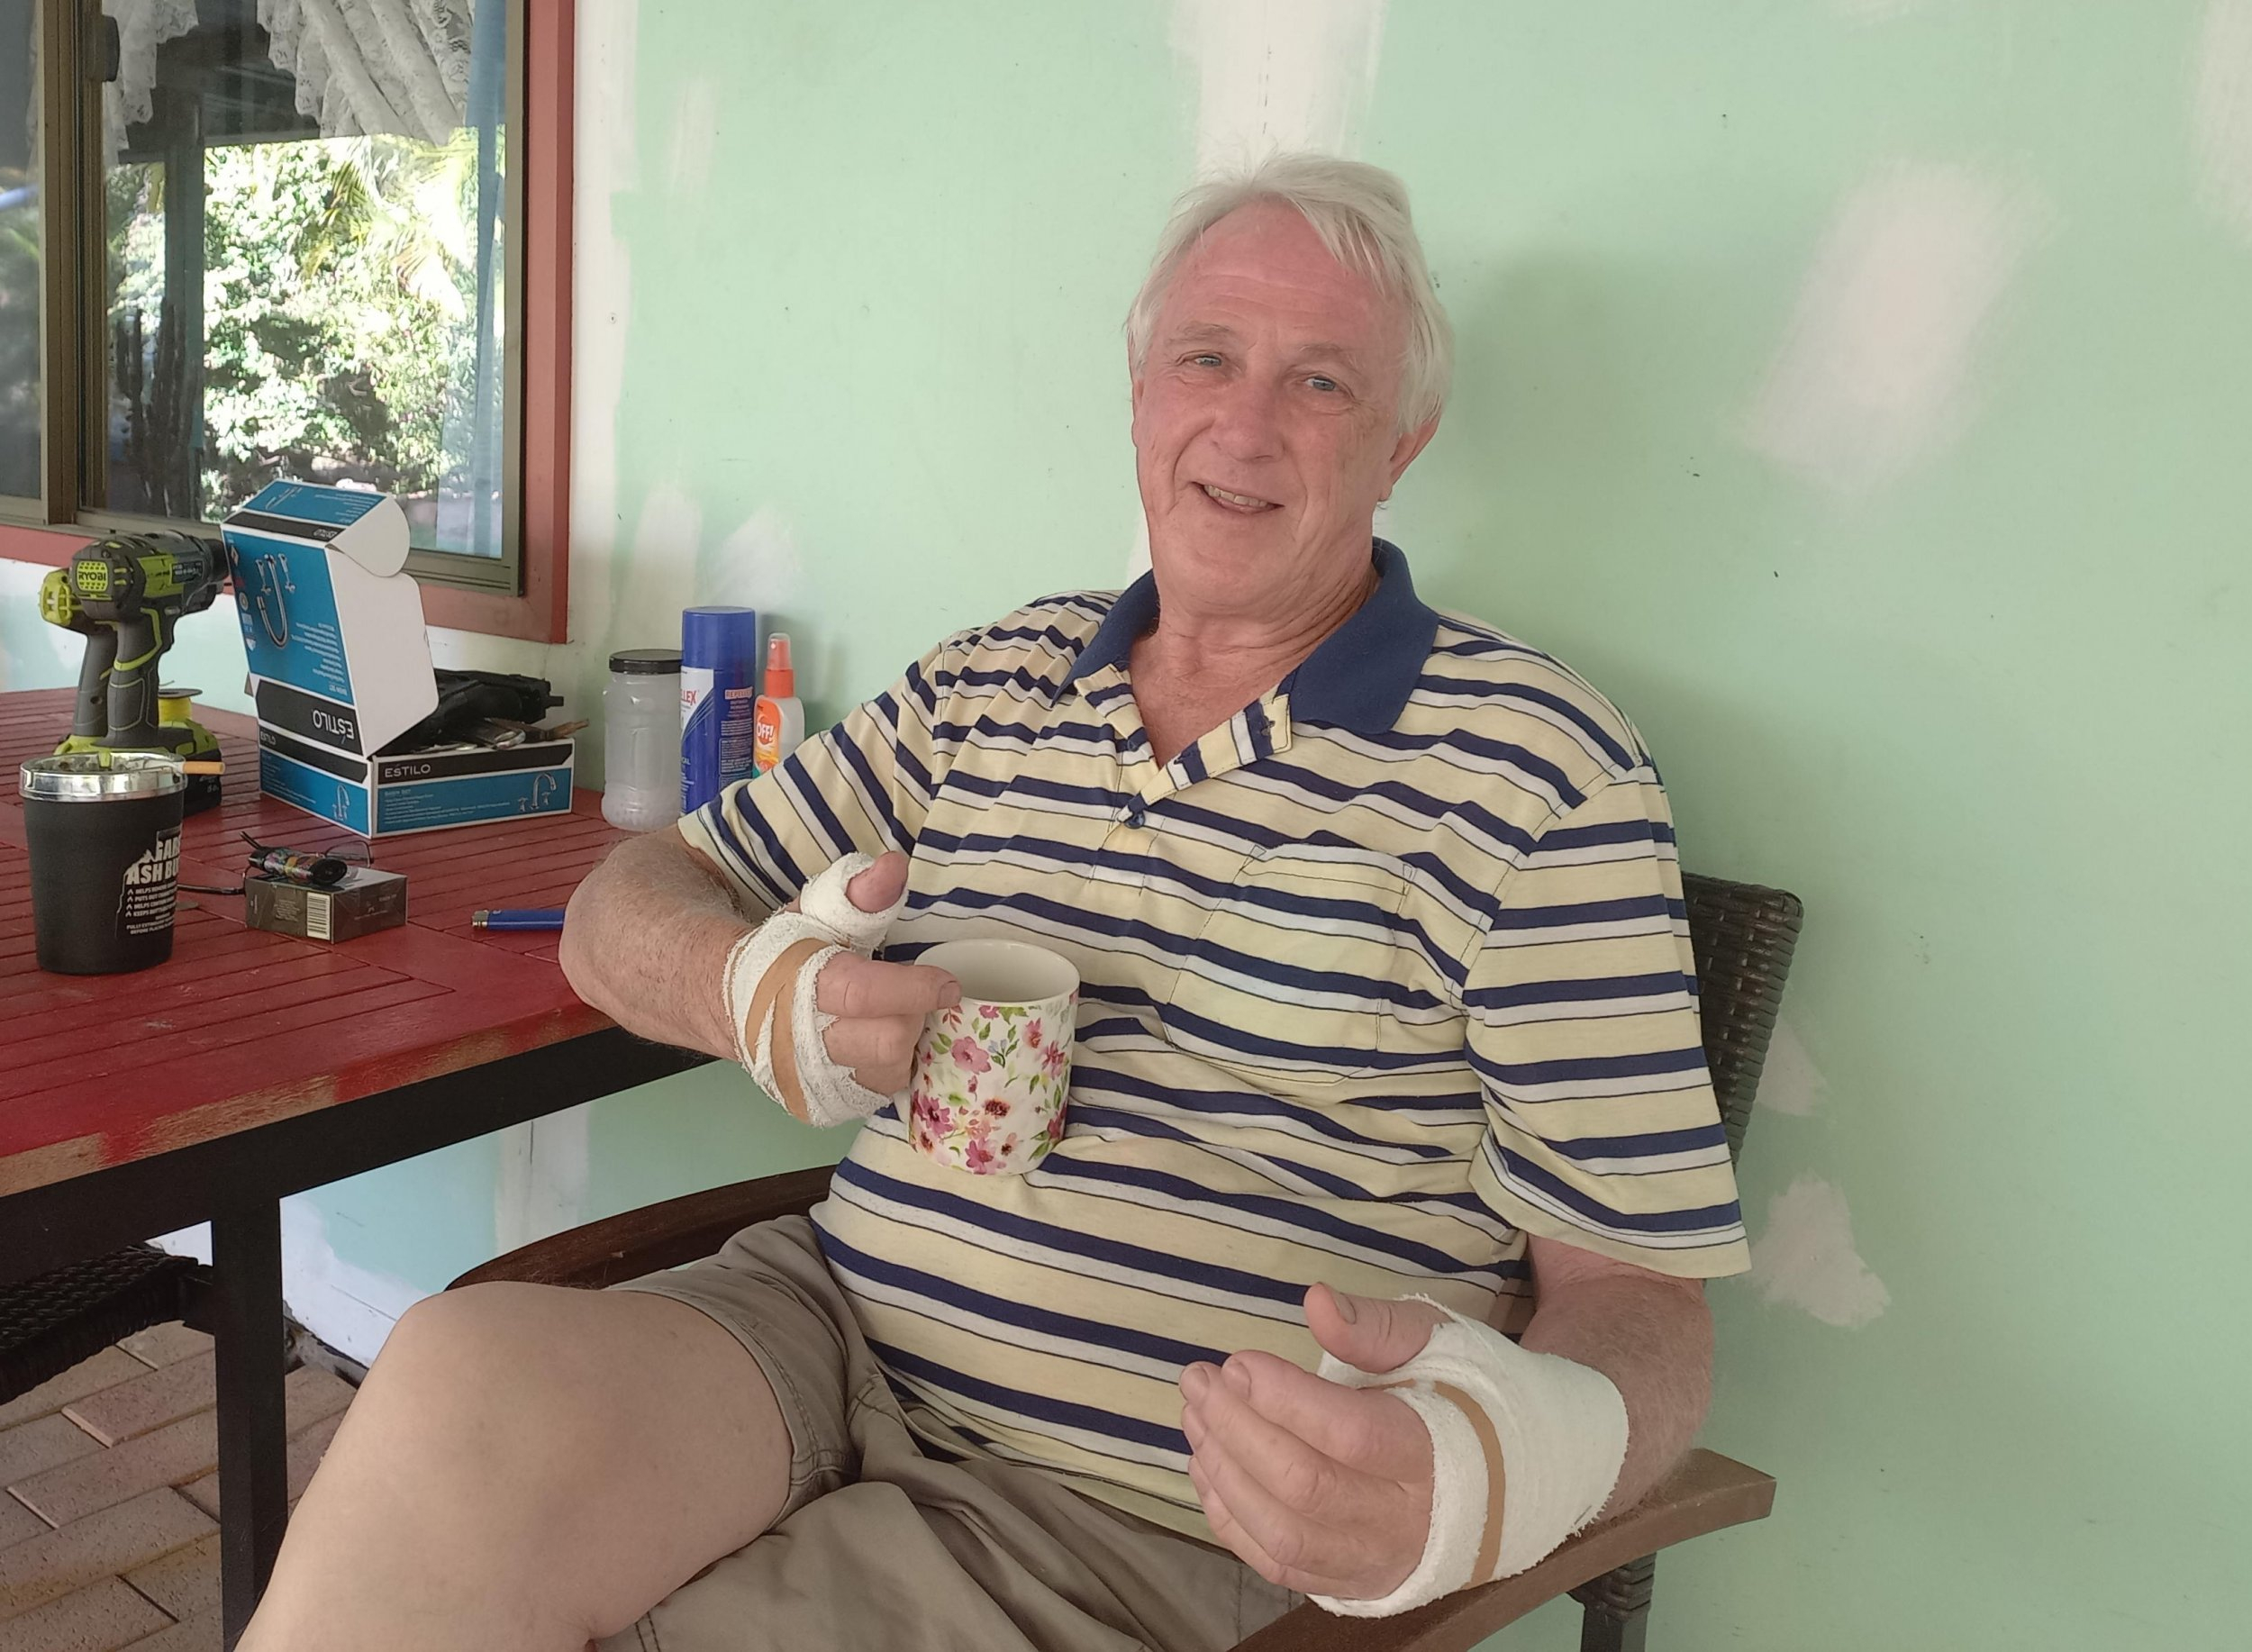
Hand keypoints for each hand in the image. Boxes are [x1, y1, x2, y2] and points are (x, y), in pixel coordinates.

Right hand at [789, 850, 957, 1094]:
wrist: (733, 1004)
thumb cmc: (788, 954)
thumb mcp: (818, 913)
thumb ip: (858, 892)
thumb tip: (894, 865)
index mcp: (801, 988)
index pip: (863, 994)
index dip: (914, 988)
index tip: (947, 983)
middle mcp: (804, 1044)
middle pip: (888, 1042)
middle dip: (911, 1016)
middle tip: (911, 997)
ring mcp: (813, 1083)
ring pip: (890, 1073)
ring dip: (904, 1044)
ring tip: (891, 1017)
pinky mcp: (824, 1108)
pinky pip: (880, 1094)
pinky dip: (891, 1068)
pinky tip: (880, 1043)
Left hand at [1179, 1284, 1449, 1599]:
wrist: (1509, 1478)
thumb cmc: (1460, 1396)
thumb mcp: (1433, 1342)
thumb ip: (1374, 1326)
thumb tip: (1315, 1301)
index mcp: (1434, 1451)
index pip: (1350, 1433)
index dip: (1284, 1399)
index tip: (1237, 1362)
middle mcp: (1406, 1519)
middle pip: (1305, 1485)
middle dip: (1237, 1428)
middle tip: (1197, 1379)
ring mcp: (1377, 1560)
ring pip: (1284, 1533)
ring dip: (1225, 1474)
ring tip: (1194, 1418)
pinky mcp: (1353, 1583)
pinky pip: (1279, 1566)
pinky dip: (1231, 1520)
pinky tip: (1207, 1468)